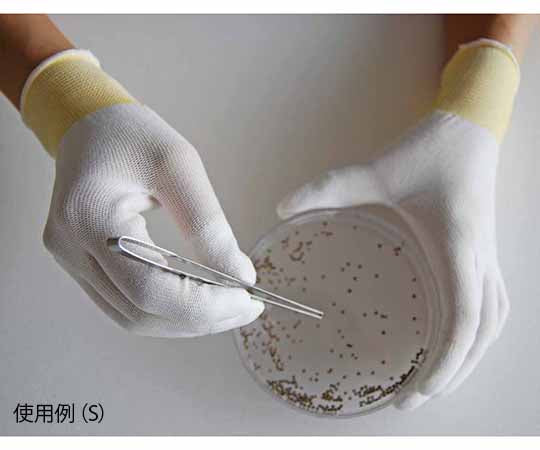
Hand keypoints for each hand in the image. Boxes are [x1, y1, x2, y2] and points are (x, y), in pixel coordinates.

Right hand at [23, 51, 263, 336]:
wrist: (90, 126)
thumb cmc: (134, 136)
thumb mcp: (180, 167)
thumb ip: (209, 226)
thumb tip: (241, 277)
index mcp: (90, 216)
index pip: (149, 289)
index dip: (202, 305)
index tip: (247, 299)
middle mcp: (70, 248)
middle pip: (140, 312)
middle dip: (201, 318)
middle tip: (246, 307)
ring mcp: (71, 261)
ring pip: (133, 318)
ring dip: (186, 321)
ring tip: (228, 307)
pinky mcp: (81, 265)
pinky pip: (126, 305)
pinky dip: (167, 311)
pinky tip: (199, 300)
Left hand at [277, 40, 517, 408]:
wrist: (469, 128)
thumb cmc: (427, 150)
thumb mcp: (375, 170)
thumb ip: (328, 187)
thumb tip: (282, 207)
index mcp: (456, 244)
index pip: (463, 318)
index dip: (445, 362)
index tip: (417, 392)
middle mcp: (478, 257)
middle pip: (481, 334)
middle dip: (453, 373)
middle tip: (415, 399)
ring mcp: (486, 256)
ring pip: (493, 323)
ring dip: (469, 357)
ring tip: (436, 381)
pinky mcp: (484, 252)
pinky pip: (491, 305)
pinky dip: (477, 334)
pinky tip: (457, 342)